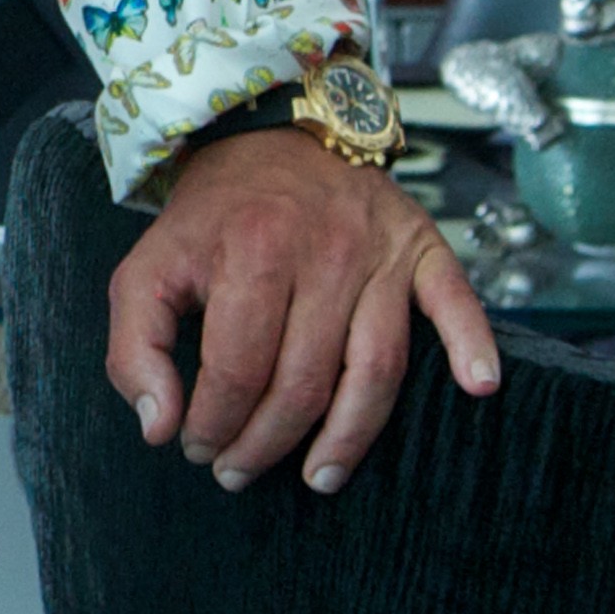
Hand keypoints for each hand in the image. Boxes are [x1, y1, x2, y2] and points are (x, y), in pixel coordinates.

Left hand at [103, 124, 500, 495]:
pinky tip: (479, 389)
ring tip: (318, 476)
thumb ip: (135, 348)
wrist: (271, 136)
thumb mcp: (146, 269)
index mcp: (249, 251)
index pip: (237, 366)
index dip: (214, 421)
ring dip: (349, 436)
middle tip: (240, 471)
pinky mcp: (423, 248)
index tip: (196, 448)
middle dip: (268, 441)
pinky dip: (473, 345)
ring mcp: (379, 252)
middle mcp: (322, 251)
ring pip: (376, 367)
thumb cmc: (209, 219)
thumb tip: (158, 428)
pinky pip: (456, 302)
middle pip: (305, 379)